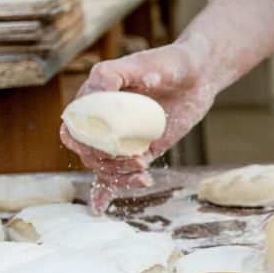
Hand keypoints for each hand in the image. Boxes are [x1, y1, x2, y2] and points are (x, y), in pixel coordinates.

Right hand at [65, 39, 214, 212]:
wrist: (198, 77)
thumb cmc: (170, 63)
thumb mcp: (145, 63)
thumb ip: (118, 72)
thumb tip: (102, 85)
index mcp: (95, 95)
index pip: (75, 124)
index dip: (85, 140)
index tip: (110, 146)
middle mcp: (103, 119)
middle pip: (87, 150)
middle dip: (106, 162)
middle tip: (136, 161)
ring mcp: (120, 137)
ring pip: (103, 165)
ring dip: (117, 175)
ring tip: (143, 174)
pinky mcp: (137, 150)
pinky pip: (115, 173)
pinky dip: (106, 191)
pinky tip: (100, 209)